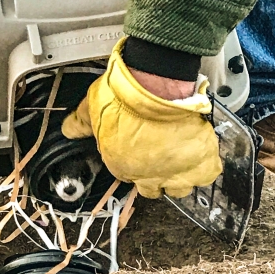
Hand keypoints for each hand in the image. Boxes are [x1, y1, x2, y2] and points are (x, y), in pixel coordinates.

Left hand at [62, 38, 221, 198]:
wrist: (155, 84)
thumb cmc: (124, 95)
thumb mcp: (91, 109)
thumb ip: (80, 124)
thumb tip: (67, 128)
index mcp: (121, 166)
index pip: (127, 177)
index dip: (132, 165)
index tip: (137, 153)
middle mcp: (149, 175)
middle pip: (152, 190)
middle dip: (154, 178)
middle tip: (158, 158)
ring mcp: (175, 170)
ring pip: (180, 188)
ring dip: (179, 177)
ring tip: (180, 160)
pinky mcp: (199, 160)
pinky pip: (206, 174)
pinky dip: (205, 168)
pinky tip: (201, 156)